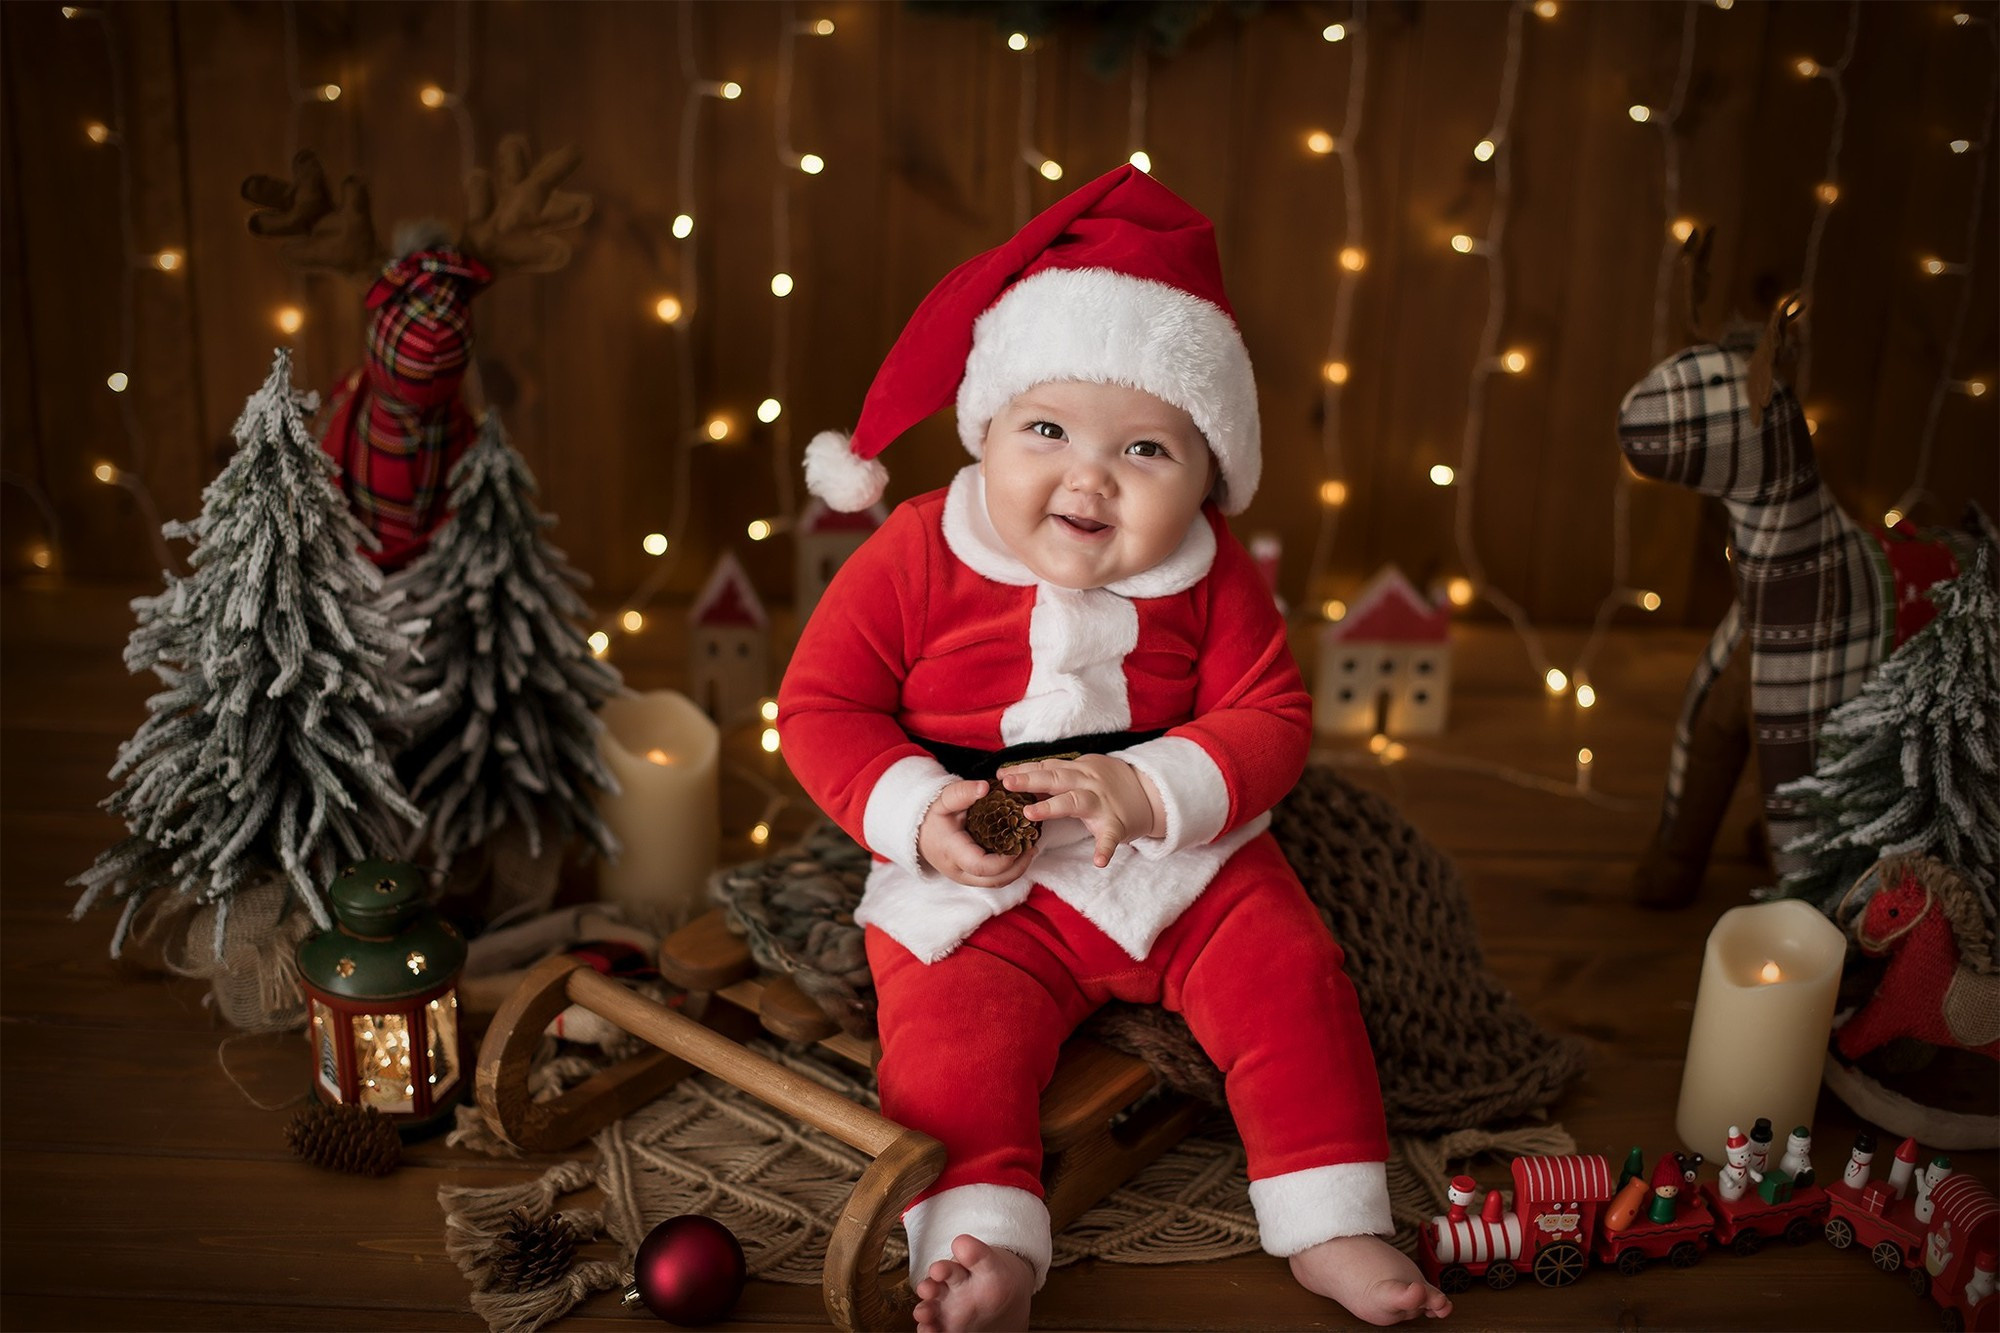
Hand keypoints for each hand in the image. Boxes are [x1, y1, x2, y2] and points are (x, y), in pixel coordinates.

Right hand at [917, 779, 1036, 887]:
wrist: (920, 833)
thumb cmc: (934, 816)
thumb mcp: (944, 800)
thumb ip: (963, 792)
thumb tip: (984, 787)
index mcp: (952, 852)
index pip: (983, 866)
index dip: (1006, 859)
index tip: (1019, 840)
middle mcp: (959, 871)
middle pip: (995, 880)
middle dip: (1018, 866)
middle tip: (1032, 844)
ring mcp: (965, 878)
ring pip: (997, 883)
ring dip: (1017, 869)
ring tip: (1030, 848)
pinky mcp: (971, 878)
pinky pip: (994, 880)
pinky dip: (1010, 870)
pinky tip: (1019, 853)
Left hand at [999, 756, 1164, 868]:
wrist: (1150, 793)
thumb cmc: (1108, 784)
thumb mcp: (1083, 773)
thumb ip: (1056, 775)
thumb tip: (1018, 776)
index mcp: (1078, 770)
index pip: (1046, 767)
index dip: (1023, 770)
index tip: (1000, 774)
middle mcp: (1088, 783)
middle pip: (1055, 779)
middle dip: (1030, 780)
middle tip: (1007, 784)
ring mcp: (1103, 804)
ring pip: (1075, 801)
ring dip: (1052, 806)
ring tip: (1030, 814)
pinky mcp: (1117, 824)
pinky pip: (1110, 838)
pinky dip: (1104, 849)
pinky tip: (1098, 862)